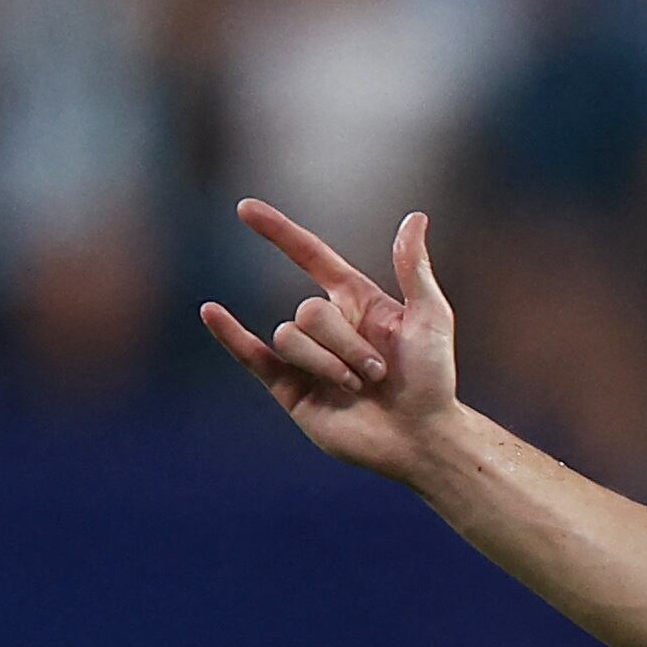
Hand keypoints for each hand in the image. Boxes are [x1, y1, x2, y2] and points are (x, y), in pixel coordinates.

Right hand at [201, 202, 463, 481]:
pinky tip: (211, 312)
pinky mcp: (290, 388)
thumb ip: (414, 269)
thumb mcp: (431, 318)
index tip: (245, 208)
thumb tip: (415, 217)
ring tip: (359, 387)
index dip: (279, 233)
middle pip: (307, 311)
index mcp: (356, 301)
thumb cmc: (435, 380)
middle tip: (379, 373)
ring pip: (289, 337)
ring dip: (328, 364)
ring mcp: (306, 357)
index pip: (310, 256)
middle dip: (345, 343)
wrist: (422, 438)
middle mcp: (327, 326)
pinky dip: (230, 335)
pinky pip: (252, 356)